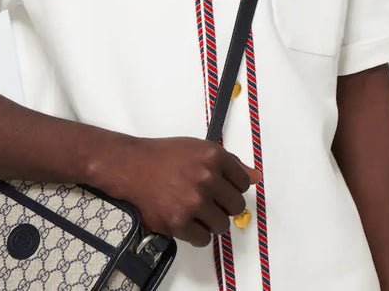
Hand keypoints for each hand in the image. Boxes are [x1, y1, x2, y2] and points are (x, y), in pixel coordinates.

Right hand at [99, 136, 260, 246]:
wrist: (132, 167)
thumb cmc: (165, 156)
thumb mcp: (199, 149)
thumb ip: (230, 163)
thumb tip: (256, 176)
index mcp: (214, 156)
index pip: (243, 182)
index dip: (232, 186)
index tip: (222, 187)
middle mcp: (207, 178)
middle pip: (236, 206)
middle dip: (224, 205)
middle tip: (208, 200)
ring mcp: (193, 202)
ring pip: (222, 225)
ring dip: (211, 221)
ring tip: (196, 210)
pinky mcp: (179, 222)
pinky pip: (203, 239)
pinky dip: (197, 234)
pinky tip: (187, 220)